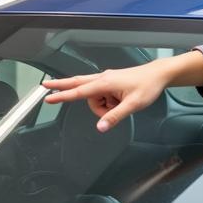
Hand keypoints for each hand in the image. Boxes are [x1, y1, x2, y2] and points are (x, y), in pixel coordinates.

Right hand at [43, 55, 202, 132]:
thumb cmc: (147, 86)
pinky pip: (100, 95)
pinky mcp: (110, 82)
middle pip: (78, 85)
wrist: (158, 75)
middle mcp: (103, 79)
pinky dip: (105, 103)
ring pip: (93, 96)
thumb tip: (100, 127)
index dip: (63, 95)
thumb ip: (115, 117)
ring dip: (101, 106)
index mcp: (105, 83)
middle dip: (62, 87)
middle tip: (44, 87)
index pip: (79, 91)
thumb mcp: (133, 105)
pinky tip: (118, 104)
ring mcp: (106, 80)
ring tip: (119, 108)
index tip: (49, 98)